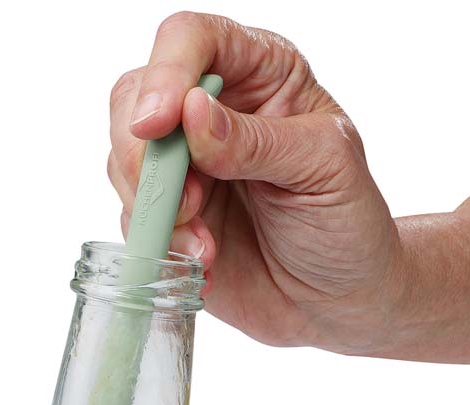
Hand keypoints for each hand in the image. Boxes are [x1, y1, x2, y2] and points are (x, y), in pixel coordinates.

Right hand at [109, 12, 400, 351]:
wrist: (335, 299)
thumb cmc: (345, 223)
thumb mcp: (322, 169)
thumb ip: (255, 140)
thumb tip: (192, 112)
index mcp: (259, 72)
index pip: (191, 40)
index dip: (165, 75)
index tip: (157, 126)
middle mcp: (211, 109)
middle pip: (134, 98)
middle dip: (146, 155)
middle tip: (186, 203)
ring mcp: (182, 164)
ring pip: (123, 159)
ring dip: (156, 208)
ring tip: (206, 245)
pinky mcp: (164, 216)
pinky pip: (132, 217)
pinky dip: (160, 243)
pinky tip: (203, 260)